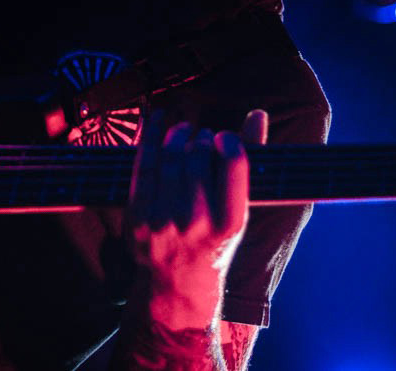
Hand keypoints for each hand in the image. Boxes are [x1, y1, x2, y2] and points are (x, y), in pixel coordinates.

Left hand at [125, 109, 267, 329]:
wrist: (180, 282)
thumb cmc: (216, 238)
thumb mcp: (239, 209)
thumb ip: (249, 160)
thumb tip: (257, 114)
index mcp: (231, 222)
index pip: (233, 160)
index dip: (229, 140)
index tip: (225, 139)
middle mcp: (197, 222)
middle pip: (198, 155)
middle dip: (201, 138)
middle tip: (202, 138)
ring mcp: (164, 220)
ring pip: (170, 156)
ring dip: (178, 134)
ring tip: (184, 132)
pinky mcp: (138, 217)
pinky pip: (143, 165)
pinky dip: (150, 136)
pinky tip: (158, 119)